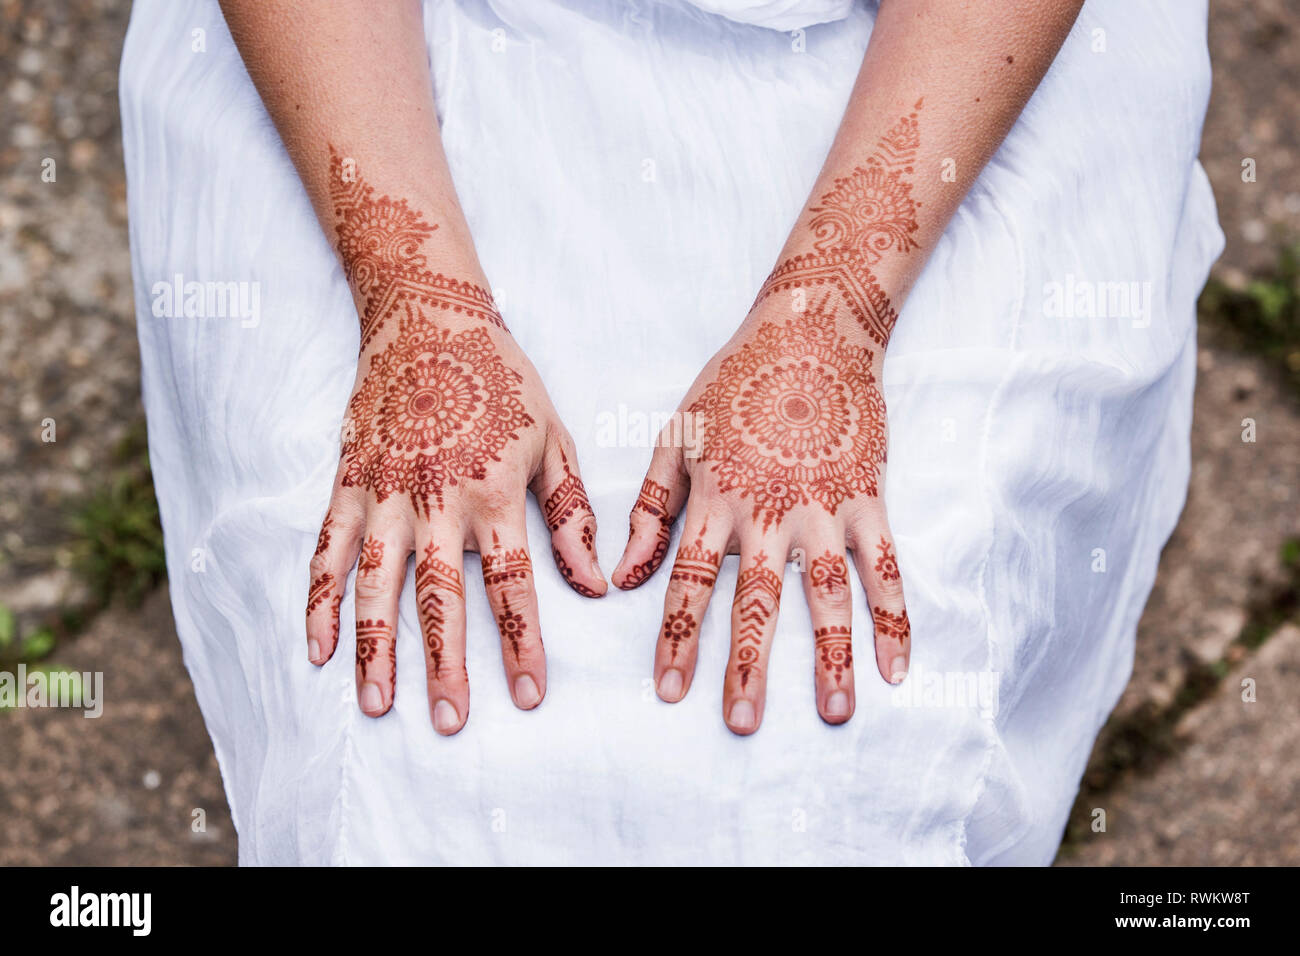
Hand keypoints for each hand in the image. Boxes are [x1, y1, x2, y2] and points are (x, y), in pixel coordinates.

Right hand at [306, 155, 605, 734]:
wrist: (428, 315)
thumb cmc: (500, 378)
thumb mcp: (551, 439)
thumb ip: (569, 515)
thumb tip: (595, 585)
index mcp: (492, 494)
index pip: (511, 586)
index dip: (521, 644)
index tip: (529, 696)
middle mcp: (434, 502)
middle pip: (438, 599)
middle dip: (445, 666)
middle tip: (450, 723)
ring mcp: (382, 494)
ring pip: (373, 585)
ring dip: (375, 648)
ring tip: (377, 704)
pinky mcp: (347, 483)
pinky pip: (325, 550)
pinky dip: (317, 601)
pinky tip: (315, 648)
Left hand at [613, 303, 909, 734]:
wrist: (810, 333)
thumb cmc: (733, 386)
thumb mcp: (675, 440)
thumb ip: (648, 511)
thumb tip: (621, 579)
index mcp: (715, 500)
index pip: (690, 583)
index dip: (678, 639)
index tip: (671, 691)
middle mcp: (769, 513)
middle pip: (757, 602)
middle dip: (748, 666)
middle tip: (743, 723)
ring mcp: (824, 508)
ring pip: (829, 595)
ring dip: (832, 656)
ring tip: (836, 712)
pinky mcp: (867, 499)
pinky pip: (886, 567)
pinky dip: (894, 617)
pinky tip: (897, 667)